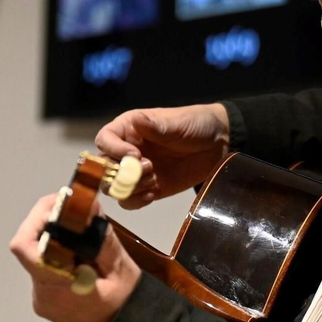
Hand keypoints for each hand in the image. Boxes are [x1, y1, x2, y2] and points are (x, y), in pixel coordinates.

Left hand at [10, 193, 140, 321]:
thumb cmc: (127, 312)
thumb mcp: (122, 271)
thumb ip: (101, 238)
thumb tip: (88, 207)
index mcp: (56, 287)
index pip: (24, 245)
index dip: (37, 218)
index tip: (61, 205)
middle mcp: (41, 294)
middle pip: (31, 246)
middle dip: (52, 224)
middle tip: (78, 213)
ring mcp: (42, 300)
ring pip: (40, 256)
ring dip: (58, 240)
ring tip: (86, 238)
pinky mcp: (46, 302)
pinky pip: (47, 269)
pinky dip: (61, 256)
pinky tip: (84, 258)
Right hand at [94, 103, 229, 207]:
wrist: (218, 145)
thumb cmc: (195, 124)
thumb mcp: (176, 123)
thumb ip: (155, 126)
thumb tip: (137, 121)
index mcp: (128, 129)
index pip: (104, 139)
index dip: (113, 149)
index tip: (135, 155)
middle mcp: (126, 151)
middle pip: (104, 167)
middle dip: (121, 173)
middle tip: (149, 169)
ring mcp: (136, 172)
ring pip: (114, 187)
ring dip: (130, 188)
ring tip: (154, 180)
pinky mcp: (148, 188)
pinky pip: (130, 200)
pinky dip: (137, 201)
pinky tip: (154, 193)